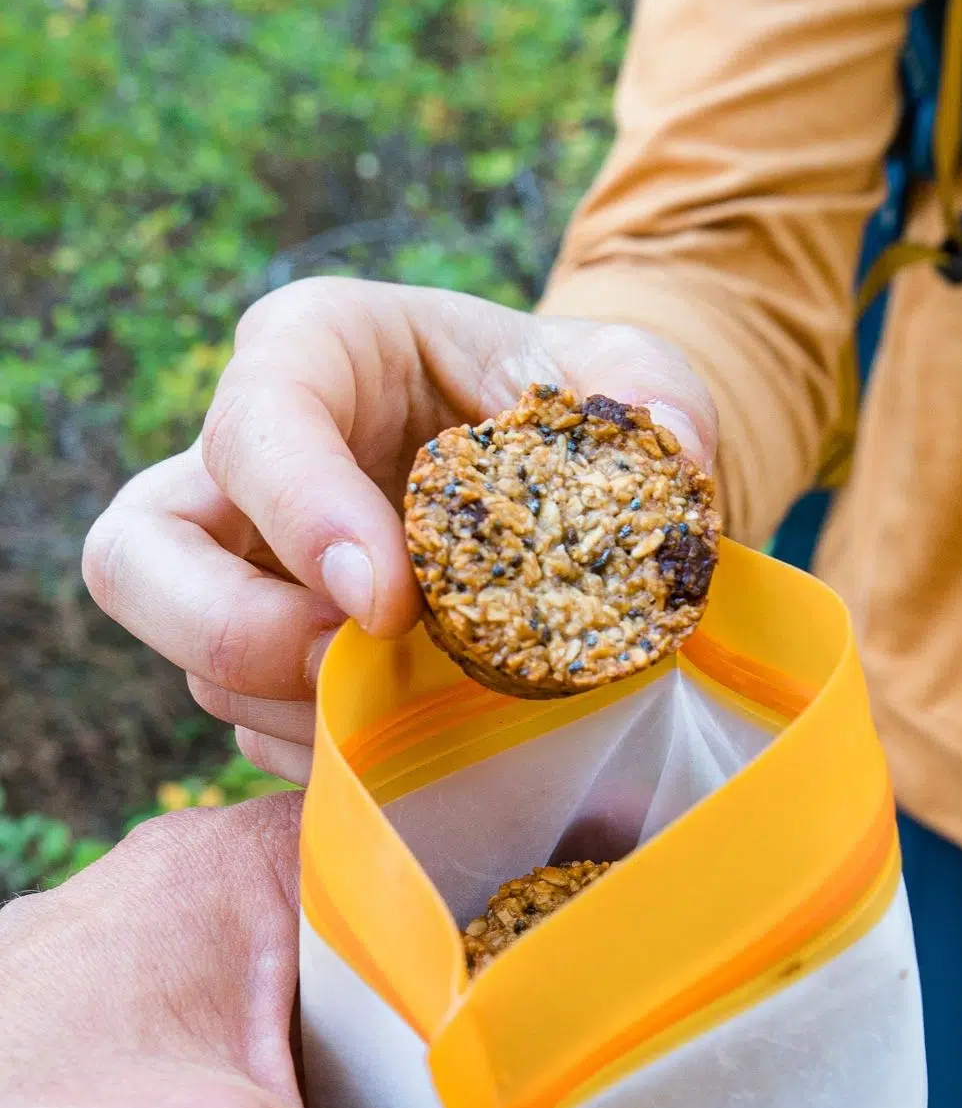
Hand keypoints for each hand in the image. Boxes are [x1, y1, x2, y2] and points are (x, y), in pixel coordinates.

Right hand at [82, 282, 717, 782]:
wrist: (544, 469)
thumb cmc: (560, 397)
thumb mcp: (617, 368)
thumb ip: (649, 391)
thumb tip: (676, 457)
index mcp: (312, 355)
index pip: (255, 423)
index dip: (304, 514)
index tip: (387, 601)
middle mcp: (242, 466)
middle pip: (138, 554)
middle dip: (231, 629)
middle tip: (354, 663)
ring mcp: (241, 569)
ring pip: (197, 662)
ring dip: (301, 709)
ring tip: (420, 708)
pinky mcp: (265, 653)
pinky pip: (252, 726)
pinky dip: (324, 752)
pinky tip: (411, 741)